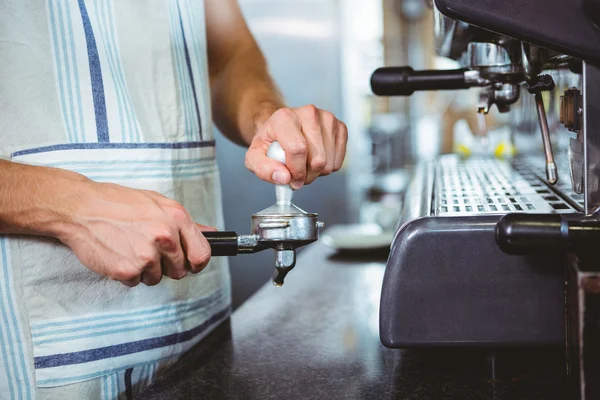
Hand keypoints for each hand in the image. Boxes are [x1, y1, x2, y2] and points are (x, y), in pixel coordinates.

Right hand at [58, 181, 213, 286]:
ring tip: (129, 248)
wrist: (80, 208)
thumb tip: (211, 233)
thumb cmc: (117, 202)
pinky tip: (118, 253)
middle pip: (180, 270)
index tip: (191, 264)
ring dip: (145, 270)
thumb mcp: (157, 202)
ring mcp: (146, 255)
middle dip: (167, 266)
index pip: (202, 253)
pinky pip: (135, 282)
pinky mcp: (127, 270)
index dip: (197, 263)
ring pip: (156, 278)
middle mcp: (165, 236)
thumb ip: (185, 222)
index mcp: (176, 218)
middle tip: (149, 252)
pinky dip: (127, 273)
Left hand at [245, 105, 347, 188]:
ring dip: (317, 172)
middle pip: (317, 159)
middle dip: (307, 175)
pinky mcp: (340, 126)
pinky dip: (328, 166)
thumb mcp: (255, 156)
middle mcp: (309, 113)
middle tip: (297, 173)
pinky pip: (339, 160)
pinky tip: (316, 159)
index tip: (292, 179)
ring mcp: (327, 118)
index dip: (296, 171)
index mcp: (285, 117)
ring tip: (305, 164)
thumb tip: (284, 178)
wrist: (282, 127)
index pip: (298, 149)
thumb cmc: (271, 142)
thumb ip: (263, 169)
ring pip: (329, 162)